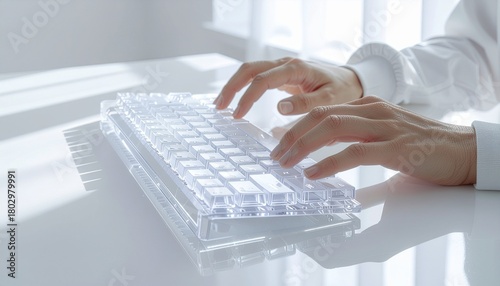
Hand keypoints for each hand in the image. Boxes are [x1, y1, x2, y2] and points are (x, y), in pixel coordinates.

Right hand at [214, 57, 362, 117]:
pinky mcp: (281, 74)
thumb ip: (306, 103)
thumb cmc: (342, 90)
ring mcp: (282, 67)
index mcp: (295, 69)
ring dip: (233, 85)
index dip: (247, 97)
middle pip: (249, 70)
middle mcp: (285, 64)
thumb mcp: (330, 100)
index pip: (262, 80)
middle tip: (218, 107)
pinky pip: (256, 76)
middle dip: (231, 87)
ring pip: (250, 70)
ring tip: (220, 104)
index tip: (237, 115)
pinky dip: (242, 86)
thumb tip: (279, 107)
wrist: (351, 81)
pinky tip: (235, 99)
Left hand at [270, 96, 476, 185]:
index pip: (323, 110)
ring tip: (286, 163)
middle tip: (275, 154)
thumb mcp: (383, 138)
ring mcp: (384, 127)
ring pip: (332, 127)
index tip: (278, 139)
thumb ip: (357, 142)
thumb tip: (328, 159)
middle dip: (292, 134)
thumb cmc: (423, 147)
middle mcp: (372, 111)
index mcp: (368, 107)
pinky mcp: (395, 148)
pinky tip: (313, 173)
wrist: (464, 150)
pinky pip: (354, 152)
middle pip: (321, 115)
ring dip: (303, 145)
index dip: (297, 124)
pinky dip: (329, 163)